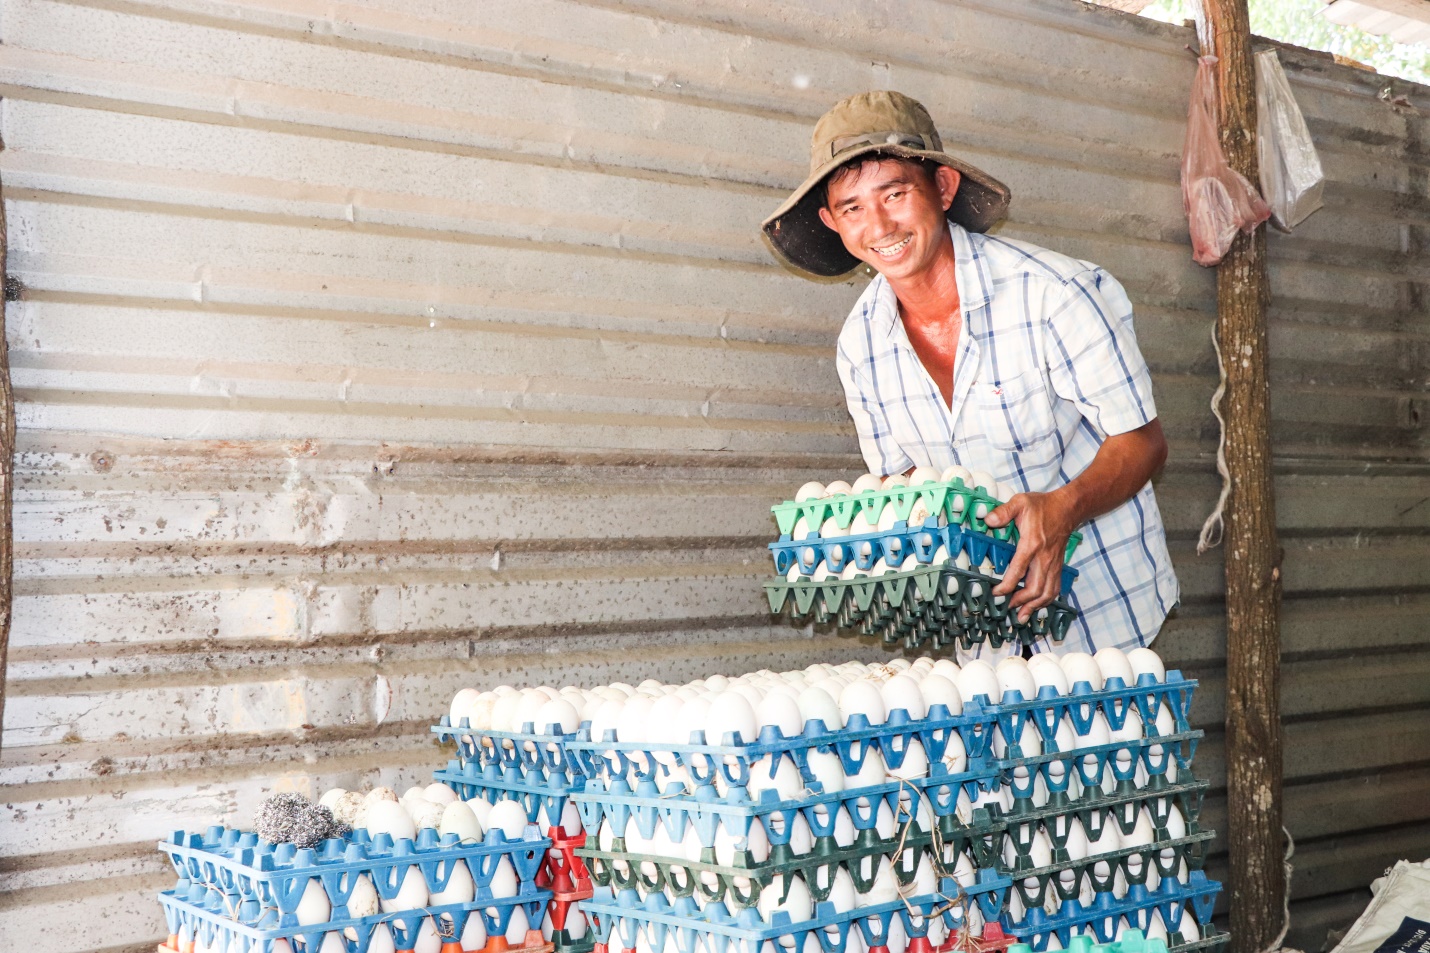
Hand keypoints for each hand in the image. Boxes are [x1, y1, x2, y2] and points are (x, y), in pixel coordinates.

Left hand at [984, 491, 1077, 622]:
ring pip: (1047, 592)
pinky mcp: (1058, 566)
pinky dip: (1046, 600)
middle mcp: (1044, 558)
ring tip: (1022, 616)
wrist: (1068, 508)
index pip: (1018, 571)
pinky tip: (1037, 606)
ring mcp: (1053, 564)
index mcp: (1032, 544)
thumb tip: (987, 520)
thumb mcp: (1020, 502)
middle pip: (1036, 588)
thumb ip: (1003, 512)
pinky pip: (1055, 588)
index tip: (996, 592)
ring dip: (1035, 606)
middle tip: (1007, 608)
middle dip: (1021, 602)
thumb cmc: (1043, 506)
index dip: (1006, 586)